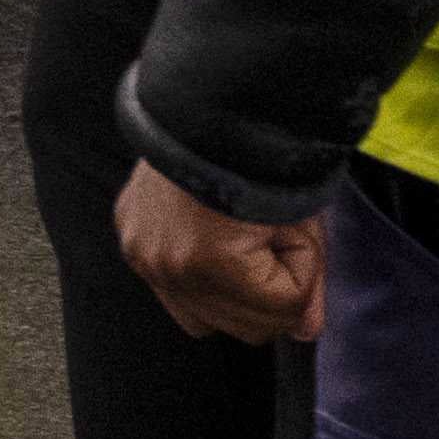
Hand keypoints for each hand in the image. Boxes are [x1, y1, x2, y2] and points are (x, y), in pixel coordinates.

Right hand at [117, 165, 326, 342]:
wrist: (203, 107)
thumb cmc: (259, 158)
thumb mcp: (299, 220)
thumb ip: (308, 282)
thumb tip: (305, 332)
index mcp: (212, 260)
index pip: (283, 307)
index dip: (302, 270)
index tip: (293, 232)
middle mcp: (168, 269)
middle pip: (244, 328)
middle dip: (271, 294)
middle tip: (272, 243)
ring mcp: (143, 257)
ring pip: (206, 321)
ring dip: (235, 295)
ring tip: (241, 247)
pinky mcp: (131, 243)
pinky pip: (174, 293)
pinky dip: (200, 280)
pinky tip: (210, 244)